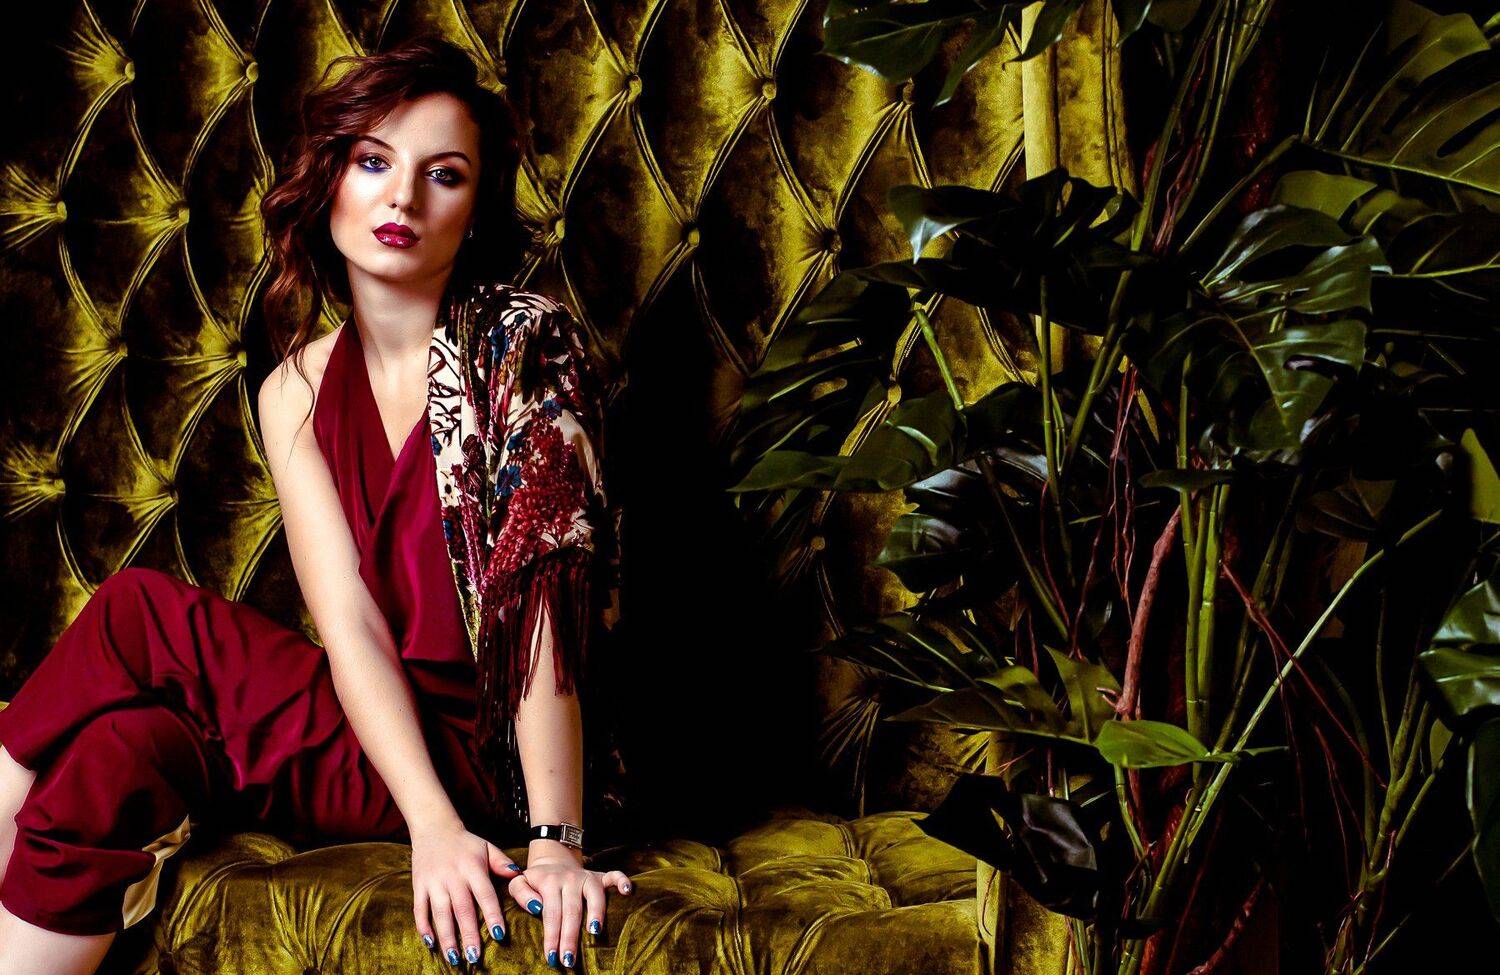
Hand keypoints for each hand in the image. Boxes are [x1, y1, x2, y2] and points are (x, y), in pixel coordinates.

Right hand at [410, 818, 523, 965]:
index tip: (499, 935)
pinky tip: (430, 943)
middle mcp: (453, 877)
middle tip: (476, 957)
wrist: (434, 828)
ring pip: (441, 914)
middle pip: (462, 910)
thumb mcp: (487, 847)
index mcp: (473, 868)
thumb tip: (520, 876)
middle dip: (469, 935)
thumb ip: (502, 863)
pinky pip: (420, 910)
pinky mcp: (419, 886)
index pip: (485, 895)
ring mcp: (434, 882)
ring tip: (455, 958)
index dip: (492, 915)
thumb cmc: (466, 842)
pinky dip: (423, 927)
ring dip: (448, 938)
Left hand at [509, 840, 633, 969]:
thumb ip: (520, 893)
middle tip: (569, 960)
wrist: (553, 860)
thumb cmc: (536, 880)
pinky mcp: (600, 875)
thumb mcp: (520, 882)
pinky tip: (627, 892)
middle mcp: (569, 878)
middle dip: (570, 936)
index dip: (551, 935)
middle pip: (571, 910)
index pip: (550, 913)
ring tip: (594, 933)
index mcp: (548, 881)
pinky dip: (622, 881)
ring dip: (596, 913)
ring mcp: (586, 876)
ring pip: (594, 895)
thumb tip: (535, 908)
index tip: (551, 956)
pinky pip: (613, 875)